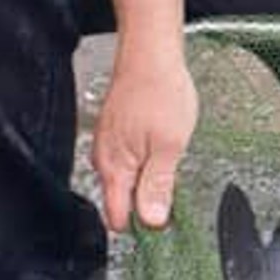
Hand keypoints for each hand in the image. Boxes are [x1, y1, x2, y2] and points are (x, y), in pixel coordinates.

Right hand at [91, 45, 199, 232]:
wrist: (151, 54)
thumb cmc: (160, 92)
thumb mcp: (169, 146)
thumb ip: (158, 186)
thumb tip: (151, 221)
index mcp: (115, 168)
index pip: (117, 218)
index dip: (142, 225)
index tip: (165, 220)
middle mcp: (104, 159)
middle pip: (121, 201)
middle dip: (146, 202)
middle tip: (174, 184)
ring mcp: (108, 145)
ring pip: (126, 181)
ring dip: (147, 180)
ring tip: (169, 160)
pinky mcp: (116, 133)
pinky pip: (128, 161)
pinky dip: (145, 162)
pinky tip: (161, 147)